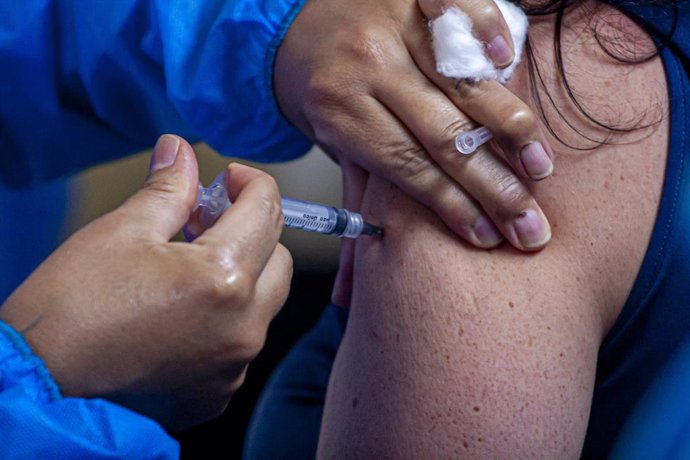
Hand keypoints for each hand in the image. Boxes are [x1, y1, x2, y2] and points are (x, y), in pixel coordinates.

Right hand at [0, 135, 291, 429]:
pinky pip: (241, 341)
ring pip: (265, 303)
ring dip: (243, 274)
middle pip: (279, 260)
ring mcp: (233, 365)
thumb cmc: (74, 305)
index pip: (266, 213)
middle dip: (253, 231)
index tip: (231, 177)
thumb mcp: (123, 229)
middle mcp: (243, 328)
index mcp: (225, 280)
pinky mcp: (217, 391)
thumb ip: (169, 188)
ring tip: (192, 264)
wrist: (41, 380)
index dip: (252, 183)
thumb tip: (181, 150)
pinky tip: (186, 308)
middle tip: (209, 220)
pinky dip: (227, 317)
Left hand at [275, 0, 552, 251]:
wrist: (293, 21)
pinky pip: (461, 8)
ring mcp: (393, 23)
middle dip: (493, 186)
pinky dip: (490, 34)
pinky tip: (513, 65)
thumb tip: (345, 294)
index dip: (453, 206)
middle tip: (531, 224)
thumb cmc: (323, 93)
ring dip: (508, 126)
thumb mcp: (332, 148)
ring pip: (463, 82)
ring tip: (539, 168)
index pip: (409, 168)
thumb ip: (354, 206)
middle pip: (444, 135)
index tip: (491, 237)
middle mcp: (367, 66)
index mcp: (340, 112)